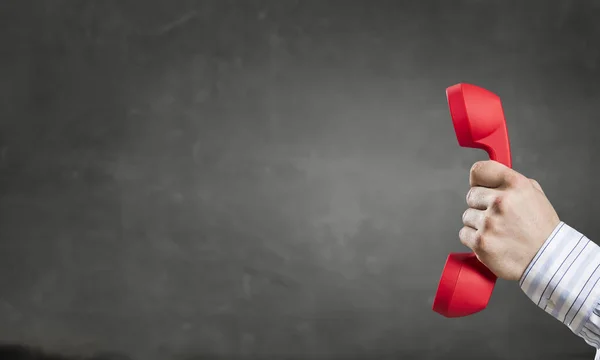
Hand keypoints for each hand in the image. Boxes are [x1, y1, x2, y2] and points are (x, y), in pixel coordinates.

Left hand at [460, 160, 560, 280]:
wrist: (550, 261)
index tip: (479, 186)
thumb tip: (490, 179)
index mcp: (516, 185)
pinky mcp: (481, 242)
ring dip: (478, 224)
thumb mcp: (534, 195)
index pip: (480, 170)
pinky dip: (474, 239)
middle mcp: (501, 201)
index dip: (477, 180)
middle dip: (480, 205)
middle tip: (497, 217)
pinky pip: (464, 234)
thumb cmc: (542, 230)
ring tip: (499, 232)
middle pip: (471, 195)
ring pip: (467, 216)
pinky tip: (492, 242)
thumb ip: (511, 184)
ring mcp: (489, 222)